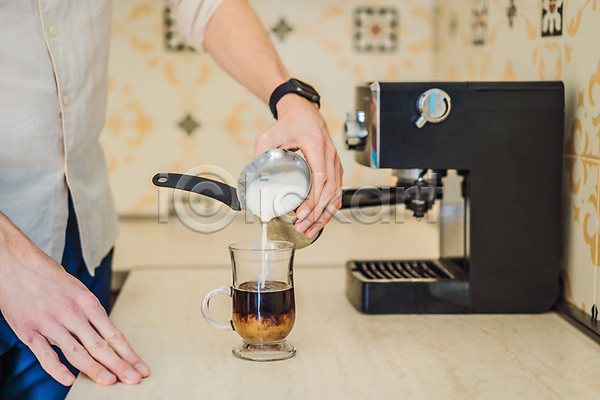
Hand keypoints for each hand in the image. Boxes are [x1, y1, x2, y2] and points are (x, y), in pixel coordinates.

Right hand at [0, 217, 149, 385]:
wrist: (17, 264)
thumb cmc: (50, 278)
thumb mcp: (78, 290)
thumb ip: (90, 314)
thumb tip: (104, 336)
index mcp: (88, 302)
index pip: (113, 334)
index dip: (128, 353)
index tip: (140, 367)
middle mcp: (72, 313)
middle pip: (100, 346)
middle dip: (119, 365)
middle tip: (134, 380)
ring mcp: (50, 323)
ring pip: (76, 352)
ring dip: (94, 369)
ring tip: (109, 382)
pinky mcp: (29, 331)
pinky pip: (45, 354)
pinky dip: (57, 369)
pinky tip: (69, 380)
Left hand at [253, 94, 343, 237]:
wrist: (304, 113)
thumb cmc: (289, 124)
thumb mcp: (268, 136)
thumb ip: (259, 155)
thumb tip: (250, 179)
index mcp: (315, 145)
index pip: (320, 177)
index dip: (313, 199)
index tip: (302, 213)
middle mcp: (330, 154)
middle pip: (330, 190)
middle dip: (317, 213)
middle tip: (303, 227)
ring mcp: (335, 162)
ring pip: (336, 193)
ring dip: (325, 214)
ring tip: (310, 229)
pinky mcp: (336, 168)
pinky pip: (337, 191)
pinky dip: (329, 208)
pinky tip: (319, 220)